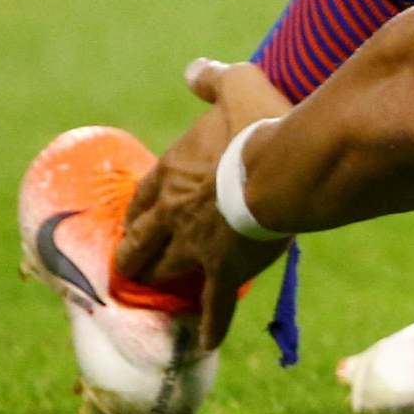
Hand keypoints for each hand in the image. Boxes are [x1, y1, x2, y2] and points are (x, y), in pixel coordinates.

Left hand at [116, 59, 295, 351]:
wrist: (283, 169)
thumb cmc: (259, 124)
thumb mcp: (236, 85)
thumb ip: (214, 79)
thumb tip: (195, 69)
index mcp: (172, 173)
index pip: (142, 198)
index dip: (136, 211)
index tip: (133, 220)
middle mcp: (173, 215)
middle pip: (140, 242)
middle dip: (133, 254)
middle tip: (130, 265)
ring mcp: (197, 247)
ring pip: (167, 272)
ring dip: (161, 282)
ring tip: (160, 295)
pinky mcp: (225, 271)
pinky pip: (215, 306)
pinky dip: (210, 326)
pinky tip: (205, 343)